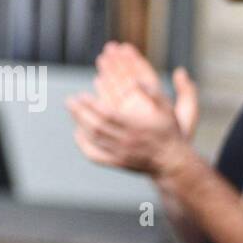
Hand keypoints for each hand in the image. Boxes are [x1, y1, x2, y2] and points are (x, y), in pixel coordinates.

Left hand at [68, 43, 192, 176]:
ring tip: (72, 110)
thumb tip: (136, 79)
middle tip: (69, 100)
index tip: (81, 94)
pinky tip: (78, 132)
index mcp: (137, 127)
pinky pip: (95, 156)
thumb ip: (153, 93)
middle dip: (80, 113)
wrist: (173, 162)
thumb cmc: (169, 133)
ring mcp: (121, 154)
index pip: (108, 115)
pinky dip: (83, 145)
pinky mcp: (118, 163)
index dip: (92, 105)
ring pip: (94, 140)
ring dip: (80, 124)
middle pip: (97, 127)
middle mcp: (127, 142)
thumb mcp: (168, 110)